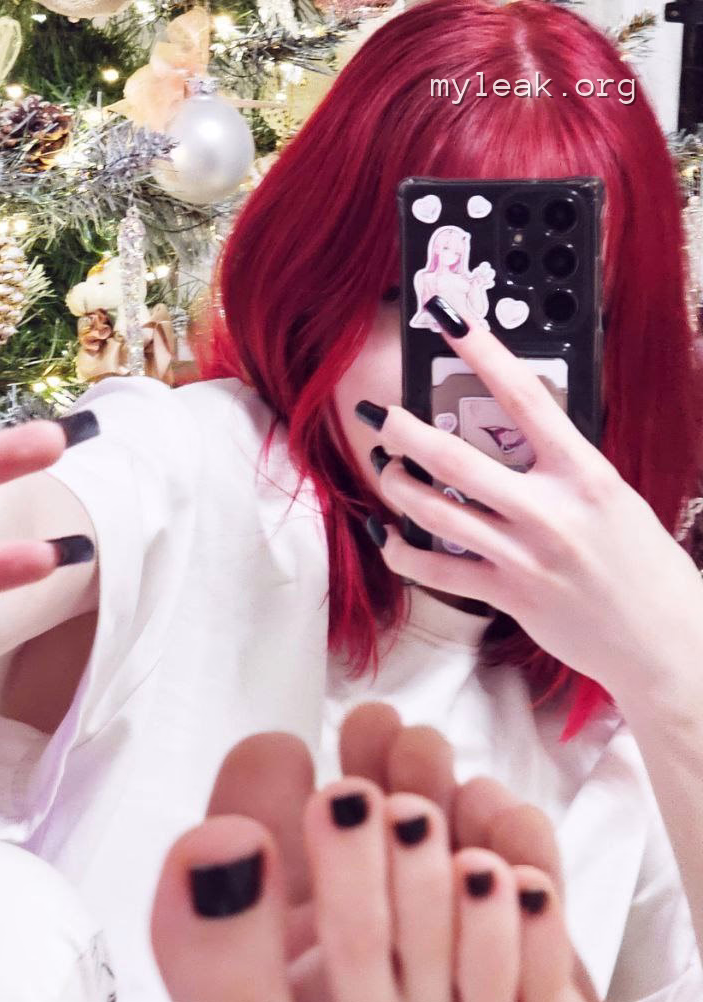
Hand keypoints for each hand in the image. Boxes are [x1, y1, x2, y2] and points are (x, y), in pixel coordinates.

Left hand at [368, 302, 702, 705]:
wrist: (664, 639)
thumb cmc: (642, 564)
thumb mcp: (613, 498)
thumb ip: (562, 469)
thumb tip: (511, 438)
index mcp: (586, 473)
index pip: (526, 397)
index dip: (483, 352)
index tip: (449, 318)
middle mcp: (551, 510)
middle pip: (457, 460)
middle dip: (407, 433)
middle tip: (382, 417)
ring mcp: (524, 555)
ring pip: (435, 512)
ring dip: (397, 486)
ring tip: (385, 468)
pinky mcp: (506, 596)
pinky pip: (435, 570)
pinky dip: (401, 550)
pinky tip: (387, 533)